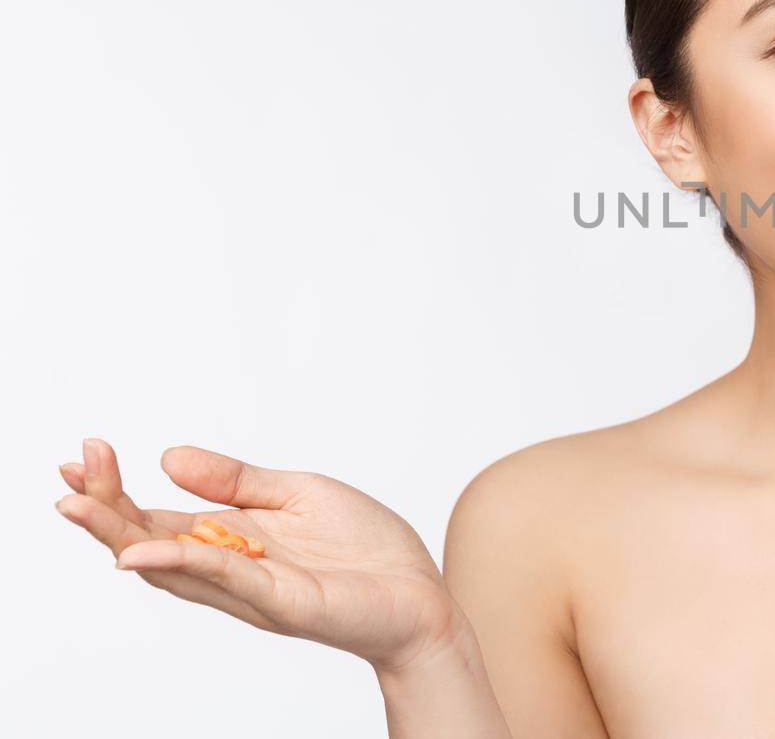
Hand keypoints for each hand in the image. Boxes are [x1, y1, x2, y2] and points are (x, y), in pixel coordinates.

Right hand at [54, 439, 466, 672]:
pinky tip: (141, 551)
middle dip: (105, 508)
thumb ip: (236, 480)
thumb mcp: (299, 493)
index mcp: (232, 538)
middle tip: (71, 471)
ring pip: (171, 565)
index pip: (158, 518)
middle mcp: (230, 567)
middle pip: (148, 542)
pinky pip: (223, 578)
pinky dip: (180, 564)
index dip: (117, 491)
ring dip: (121, 535)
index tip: (85, 454)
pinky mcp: (281, 601)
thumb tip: (168, 457)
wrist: (422, 594)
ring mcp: (250, 588)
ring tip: (78, 507)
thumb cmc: (365, 549)